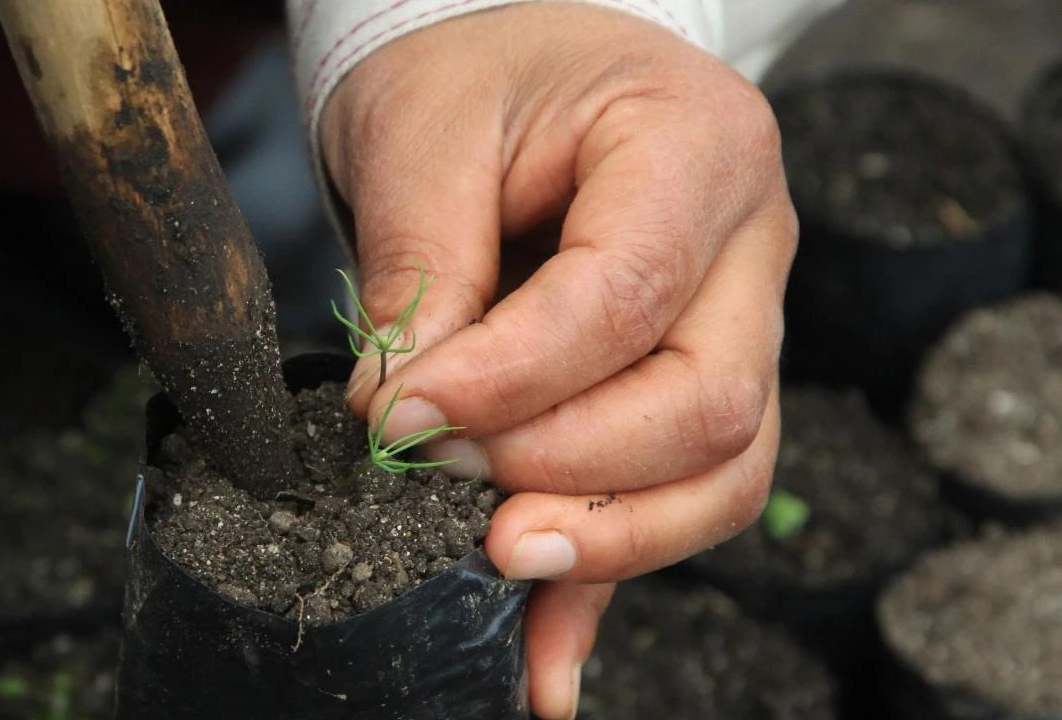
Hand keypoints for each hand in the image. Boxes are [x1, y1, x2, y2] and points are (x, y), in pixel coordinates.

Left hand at [321, 5, 794, 717]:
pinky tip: (548, 656)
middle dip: (571, 468)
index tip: (403, 421)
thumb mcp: (427, 134)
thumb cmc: (479, 76)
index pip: (626, 295)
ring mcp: (741, 324)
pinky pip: (683, 500)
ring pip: (723, 473)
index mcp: (697, 147)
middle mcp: (749, 247)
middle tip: (444, 485)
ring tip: (496, 561)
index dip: (514, 380)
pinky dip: (610, 581)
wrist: (523, 72)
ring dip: (609, 541)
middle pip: (706, 403)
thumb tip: (407, 421)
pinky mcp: (699, 387)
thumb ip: (425, 271)